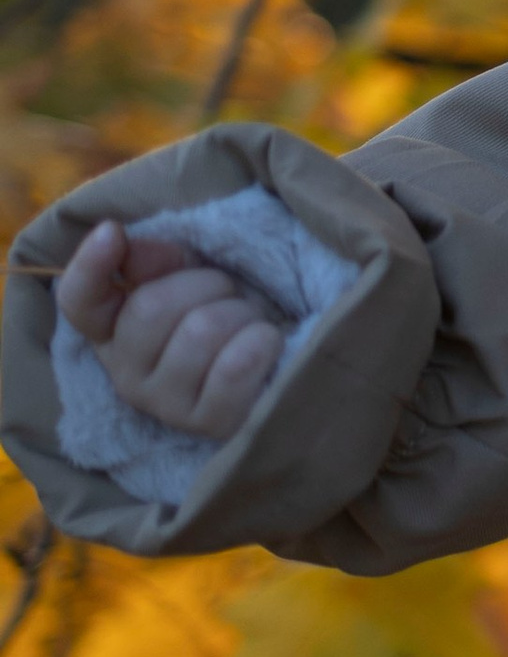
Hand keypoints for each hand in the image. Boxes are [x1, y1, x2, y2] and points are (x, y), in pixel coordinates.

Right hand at [57, 219, 284, 440]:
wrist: (277, 367)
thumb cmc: (226, 316)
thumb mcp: (189, 277)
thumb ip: (155, 259)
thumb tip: (127, 244)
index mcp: (113, 334)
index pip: (80, 302)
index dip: (89, 266)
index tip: (113, 232)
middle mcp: (127, 376)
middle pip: (150, 308)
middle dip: (205, 284)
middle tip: (228, 294)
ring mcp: (167, 406)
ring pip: (199, 332)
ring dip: (240, 313)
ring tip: (248, 324)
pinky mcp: (212, 424)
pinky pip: (235, 366)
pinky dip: (261, 341)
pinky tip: (265, 345)